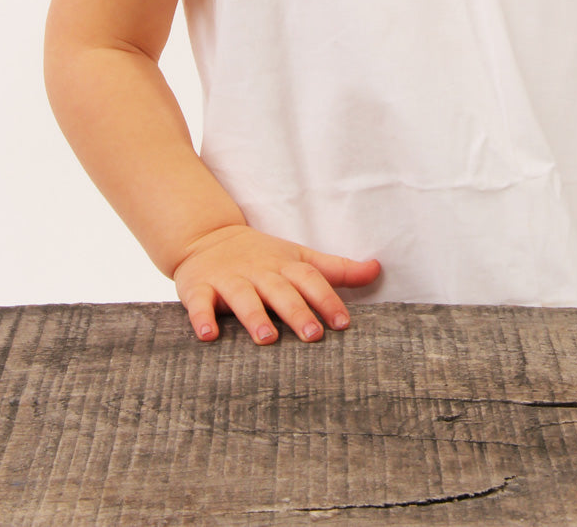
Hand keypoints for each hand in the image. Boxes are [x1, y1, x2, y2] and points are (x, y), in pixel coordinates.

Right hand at [172, 224, 381, 343]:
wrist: (207, 237)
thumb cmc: (262, 256)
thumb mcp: (299, 257)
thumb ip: (337, 269)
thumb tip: (378, 268)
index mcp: (284, 266)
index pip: (310, 279)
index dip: (327, 299)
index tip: (344, 323)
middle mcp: (259, 272)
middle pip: (281, 291)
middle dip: (297, 312)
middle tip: (313, 336)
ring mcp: (228, 279)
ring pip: (243, 298)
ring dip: (255, 317)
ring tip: (267, 339)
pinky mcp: (198, 287)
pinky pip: (199, 304)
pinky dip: (202, 318)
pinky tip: (209, 336)